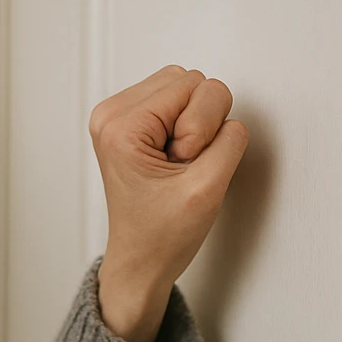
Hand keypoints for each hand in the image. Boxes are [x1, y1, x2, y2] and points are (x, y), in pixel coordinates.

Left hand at [90, 65, 248, 341]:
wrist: (141, 261)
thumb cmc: (162, 235)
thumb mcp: (208, 188)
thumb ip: (229, 139)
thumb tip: (230, 114)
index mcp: (121, 124)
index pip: (197, 85)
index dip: (204, 129)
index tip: (182, 167)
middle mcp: (111, 113)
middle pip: (190, 80)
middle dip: (199, 123)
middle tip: (181, 167)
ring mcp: (117, 116)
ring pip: (187, 88)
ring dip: (194, 125)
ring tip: (176, 165)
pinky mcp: (130, 122)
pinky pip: (179, 101)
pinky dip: (186, 127)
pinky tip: (171, 160)